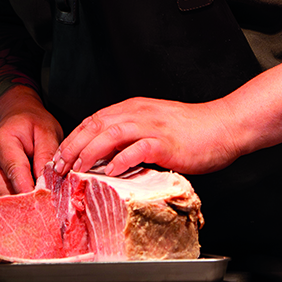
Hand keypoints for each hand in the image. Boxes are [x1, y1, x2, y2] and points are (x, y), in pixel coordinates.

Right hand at [0, 91, 62, 194]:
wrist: (15, 115)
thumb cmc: (32, 122)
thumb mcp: (47, 131)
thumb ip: (46, 155)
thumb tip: (46, 182)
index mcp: (3, 143)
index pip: (15, 173)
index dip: (30, 191)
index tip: (45, 202)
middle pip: (5, 190)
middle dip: (25, 201)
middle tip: (47, 205)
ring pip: (2, 197)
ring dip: (21, 202)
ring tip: (40, 200)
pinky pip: (2, 195)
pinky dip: (16, 198)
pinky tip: (30, 195)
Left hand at [52, 96, 240, 178]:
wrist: (223, 126)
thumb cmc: (192, 130)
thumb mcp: (154, 126)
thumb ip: (131, 136)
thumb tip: (107, 156)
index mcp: (133, 108)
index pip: (93, 120)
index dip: (73, 138)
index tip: (59, 156)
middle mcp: (138, 113)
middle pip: (95, 125)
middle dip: (72, 147)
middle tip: (57, 167)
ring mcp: (151, 126)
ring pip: (109, 135)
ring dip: (88, 153)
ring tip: (75, 170)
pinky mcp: (165, 142)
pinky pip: (136, 149)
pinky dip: (120, 161)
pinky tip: (110, 173)